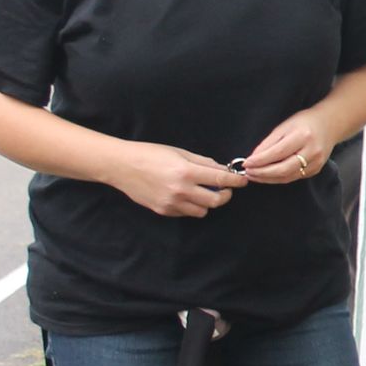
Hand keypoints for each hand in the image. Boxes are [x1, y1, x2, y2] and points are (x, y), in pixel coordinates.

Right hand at [108, 143, 241, 217]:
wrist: (122, 166)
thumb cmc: (151, 154)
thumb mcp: (180, 152)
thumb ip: (203, 163)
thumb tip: (221, 170)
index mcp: (186, 172)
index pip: (220, 180)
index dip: (235, 181)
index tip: (242, 181)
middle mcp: (181, 190)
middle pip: (216, 201)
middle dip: (225, 195)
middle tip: (224, 188)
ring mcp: (172, 203)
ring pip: (203, 211)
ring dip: (207, 202)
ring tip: (202, 192)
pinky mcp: (163, 211)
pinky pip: (186, 213)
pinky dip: (191, 206)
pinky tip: (186, 196)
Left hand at [242, 109, 332, 184]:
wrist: (329, 125)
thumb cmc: (304, 122)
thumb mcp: (284, 126)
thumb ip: (269, 143)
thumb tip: (253, 158)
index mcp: (303, 136)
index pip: (278, 152)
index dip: (260, 160)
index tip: (246, 163)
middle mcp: (312, 151)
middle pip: (283, 169)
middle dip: (262, 173)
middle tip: (247, 172)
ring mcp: (316, 162)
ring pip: (287, 177)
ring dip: (268, 178)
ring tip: (254, 176)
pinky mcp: (316, 170)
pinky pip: (293, 177)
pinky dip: (278, 178)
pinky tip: (267, 176)